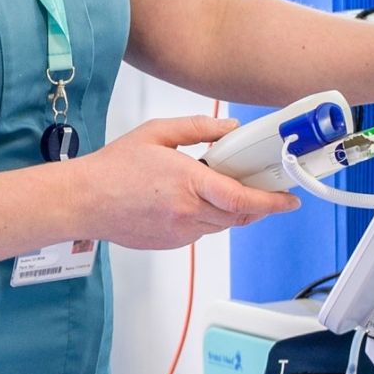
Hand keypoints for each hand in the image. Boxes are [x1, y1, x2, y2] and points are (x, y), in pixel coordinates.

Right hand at [67, 115, 298, 251]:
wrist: (83, 201)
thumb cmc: (113, 169)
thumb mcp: (157, 133)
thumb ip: (199, 129)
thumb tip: (230, 129)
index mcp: (187, 183)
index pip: (241, 198)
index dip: (271, 201)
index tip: (289, 200)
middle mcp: (187, 213)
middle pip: (238, 214)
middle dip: (256, 204)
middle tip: (262, 188)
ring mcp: (179, 232)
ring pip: (221, 224)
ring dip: (229, 209)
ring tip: (214, 187)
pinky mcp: (171, 244)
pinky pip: (201, 232)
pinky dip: (206, 217)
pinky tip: (186, 200)